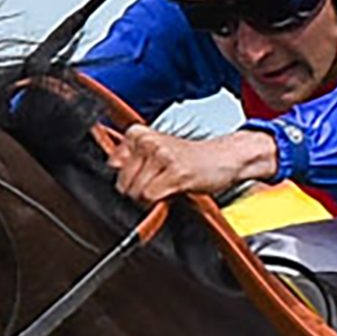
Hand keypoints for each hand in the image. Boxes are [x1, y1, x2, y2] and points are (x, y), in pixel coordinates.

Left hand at [103, 126, 278, 205]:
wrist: (224, 157)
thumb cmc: (190, 158)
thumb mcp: (155, 152)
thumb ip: (132, 162)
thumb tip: (112, 180)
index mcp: (138, 133)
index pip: (112, 167)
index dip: (127, 180)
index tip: (142, 179)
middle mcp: (147, 141)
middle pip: (122, 183)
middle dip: (137, 192)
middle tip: (157, 185)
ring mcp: (161, 155)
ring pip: (136, 192)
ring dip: (150, 199)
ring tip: (167, 186)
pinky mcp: (175, 172)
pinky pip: (152, 197)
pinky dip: (160, 202)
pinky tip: (174, 191)